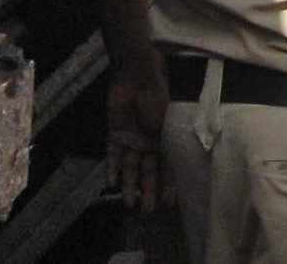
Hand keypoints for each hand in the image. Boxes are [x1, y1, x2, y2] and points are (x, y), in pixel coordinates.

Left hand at [106, 65, 168, 213]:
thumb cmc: (157, 95)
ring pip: (130, 167)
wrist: (137, 76)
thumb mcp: (167, 122)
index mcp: (163, 139)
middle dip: (147, 191)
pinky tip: (111, 183)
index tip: (168, 204)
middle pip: (147, 172)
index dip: (167, 186)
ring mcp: (130, 139)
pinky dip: (112, 168)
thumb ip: (166, 144)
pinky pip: (113, 155)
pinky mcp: (114, 134)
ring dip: (130, 185)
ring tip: (129, 203)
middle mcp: (147, 143)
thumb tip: (175, 168)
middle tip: (146, 211)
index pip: (166, 168)